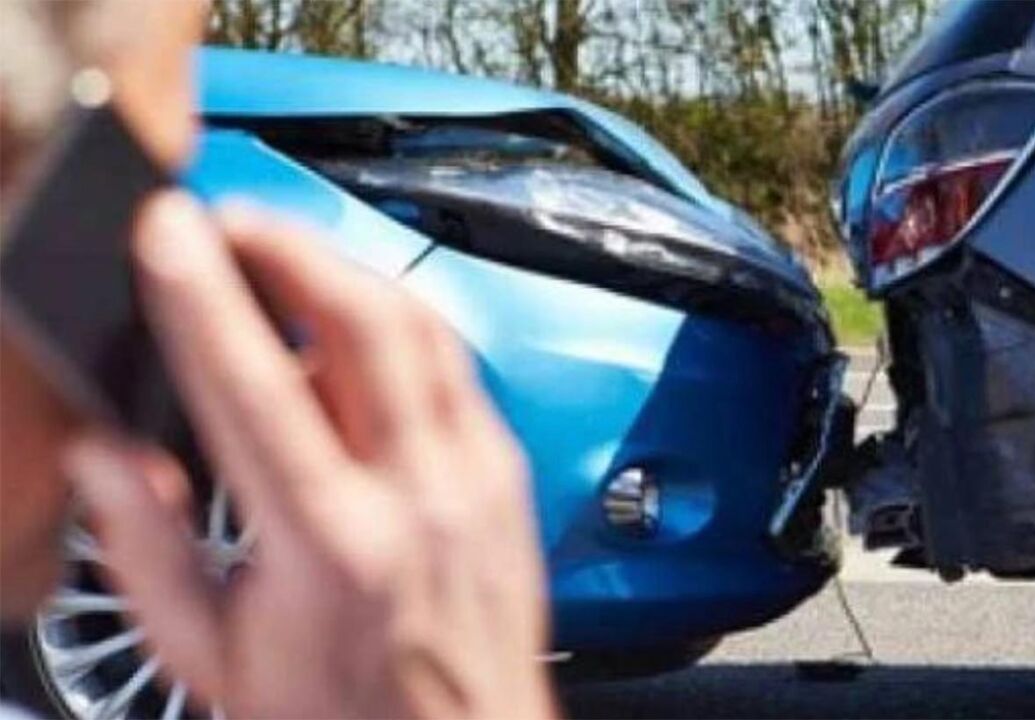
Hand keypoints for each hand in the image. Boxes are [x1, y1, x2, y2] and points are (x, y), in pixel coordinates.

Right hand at [63, 191, 554, 718]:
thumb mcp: (213, 657)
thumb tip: (103, 456)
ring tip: (284, 254)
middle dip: (288, 245)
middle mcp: (419, 497)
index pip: (256, 385)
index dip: (202, 295)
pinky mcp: (509, 475)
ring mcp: (478, 479)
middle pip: (363, 321)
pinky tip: (356, 322)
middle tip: (229, 221)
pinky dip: (400, 323)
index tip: (167, 231)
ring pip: (423, 327)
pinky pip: (456, 366)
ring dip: (347, 269)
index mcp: (331, 548)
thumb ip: (148, 551)